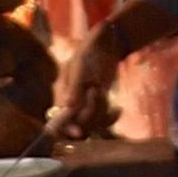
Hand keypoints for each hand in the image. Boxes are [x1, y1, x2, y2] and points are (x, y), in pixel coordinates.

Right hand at [50, 23, 123, 142]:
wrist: (108, 43)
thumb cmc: (91, 49)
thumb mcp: (81, 64)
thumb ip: (75, 86)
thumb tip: (68, 106)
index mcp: (61, 90)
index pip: (59, 117)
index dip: (66, 127)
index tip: (78, 133)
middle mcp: (71, 101)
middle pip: (77, 122)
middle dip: (90, 112)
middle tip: (98, 91)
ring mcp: (85, 104)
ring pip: (92, 123)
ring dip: (102, 111)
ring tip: (104, 91)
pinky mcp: (98, 105)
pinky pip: (102, 120)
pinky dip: (111, 117)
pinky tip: (118, 109)